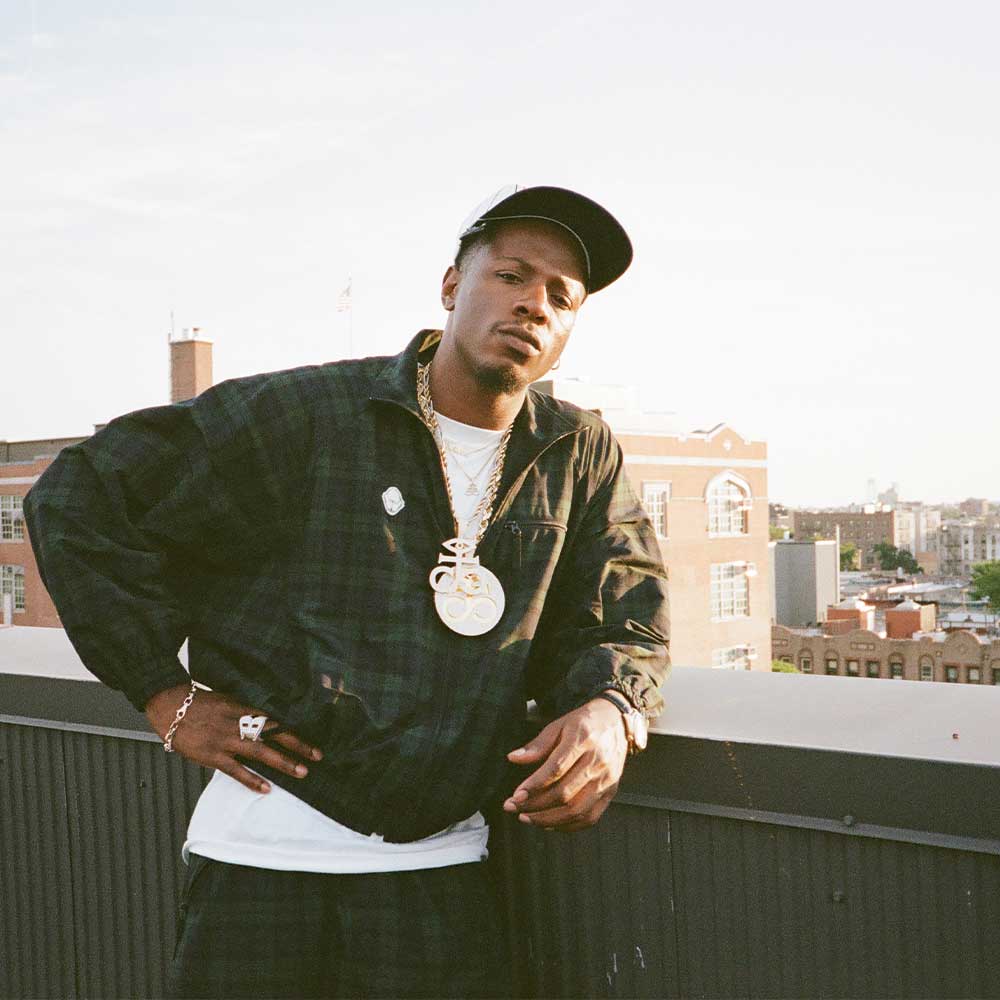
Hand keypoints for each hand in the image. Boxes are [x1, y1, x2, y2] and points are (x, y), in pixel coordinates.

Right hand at [146, 683, 322, 793]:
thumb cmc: (201, 704)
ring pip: (261, 752)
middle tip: (317, 757)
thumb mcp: (229, 702)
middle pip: (275, 735)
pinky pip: (236, 770)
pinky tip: (266, 788)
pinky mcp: (213, 755)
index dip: (295, 733)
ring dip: (283, 762)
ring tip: (301, 772)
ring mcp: (227, 740)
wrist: (172, 706)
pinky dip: (251, 779)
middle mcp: (241, 724)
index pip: (276, 722)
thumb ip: (246, 714)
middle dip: (298, 746)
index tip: (311, 743)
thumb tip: (265, 724)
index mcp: (245, 710)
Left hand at [503, 697, 627, 831]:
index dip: (534, 785)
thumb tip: (513, 758)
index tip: (516, 795)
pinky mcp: (611, 792)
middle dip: (535, 805)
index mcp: (582, 740)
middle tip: (513, 807)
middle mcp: (597, 762)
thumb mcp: (559, 725)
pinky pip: (590, 818)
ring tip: (526, 818)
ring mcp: (606, 780)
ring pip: (576, 810)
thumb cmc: (584, 723)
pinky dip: (568, 826)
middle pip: (565, 793)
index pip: (556, 768)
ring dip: (548, 819)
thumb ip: (538, 745)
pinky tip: (549, 823)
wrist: (617, 722)